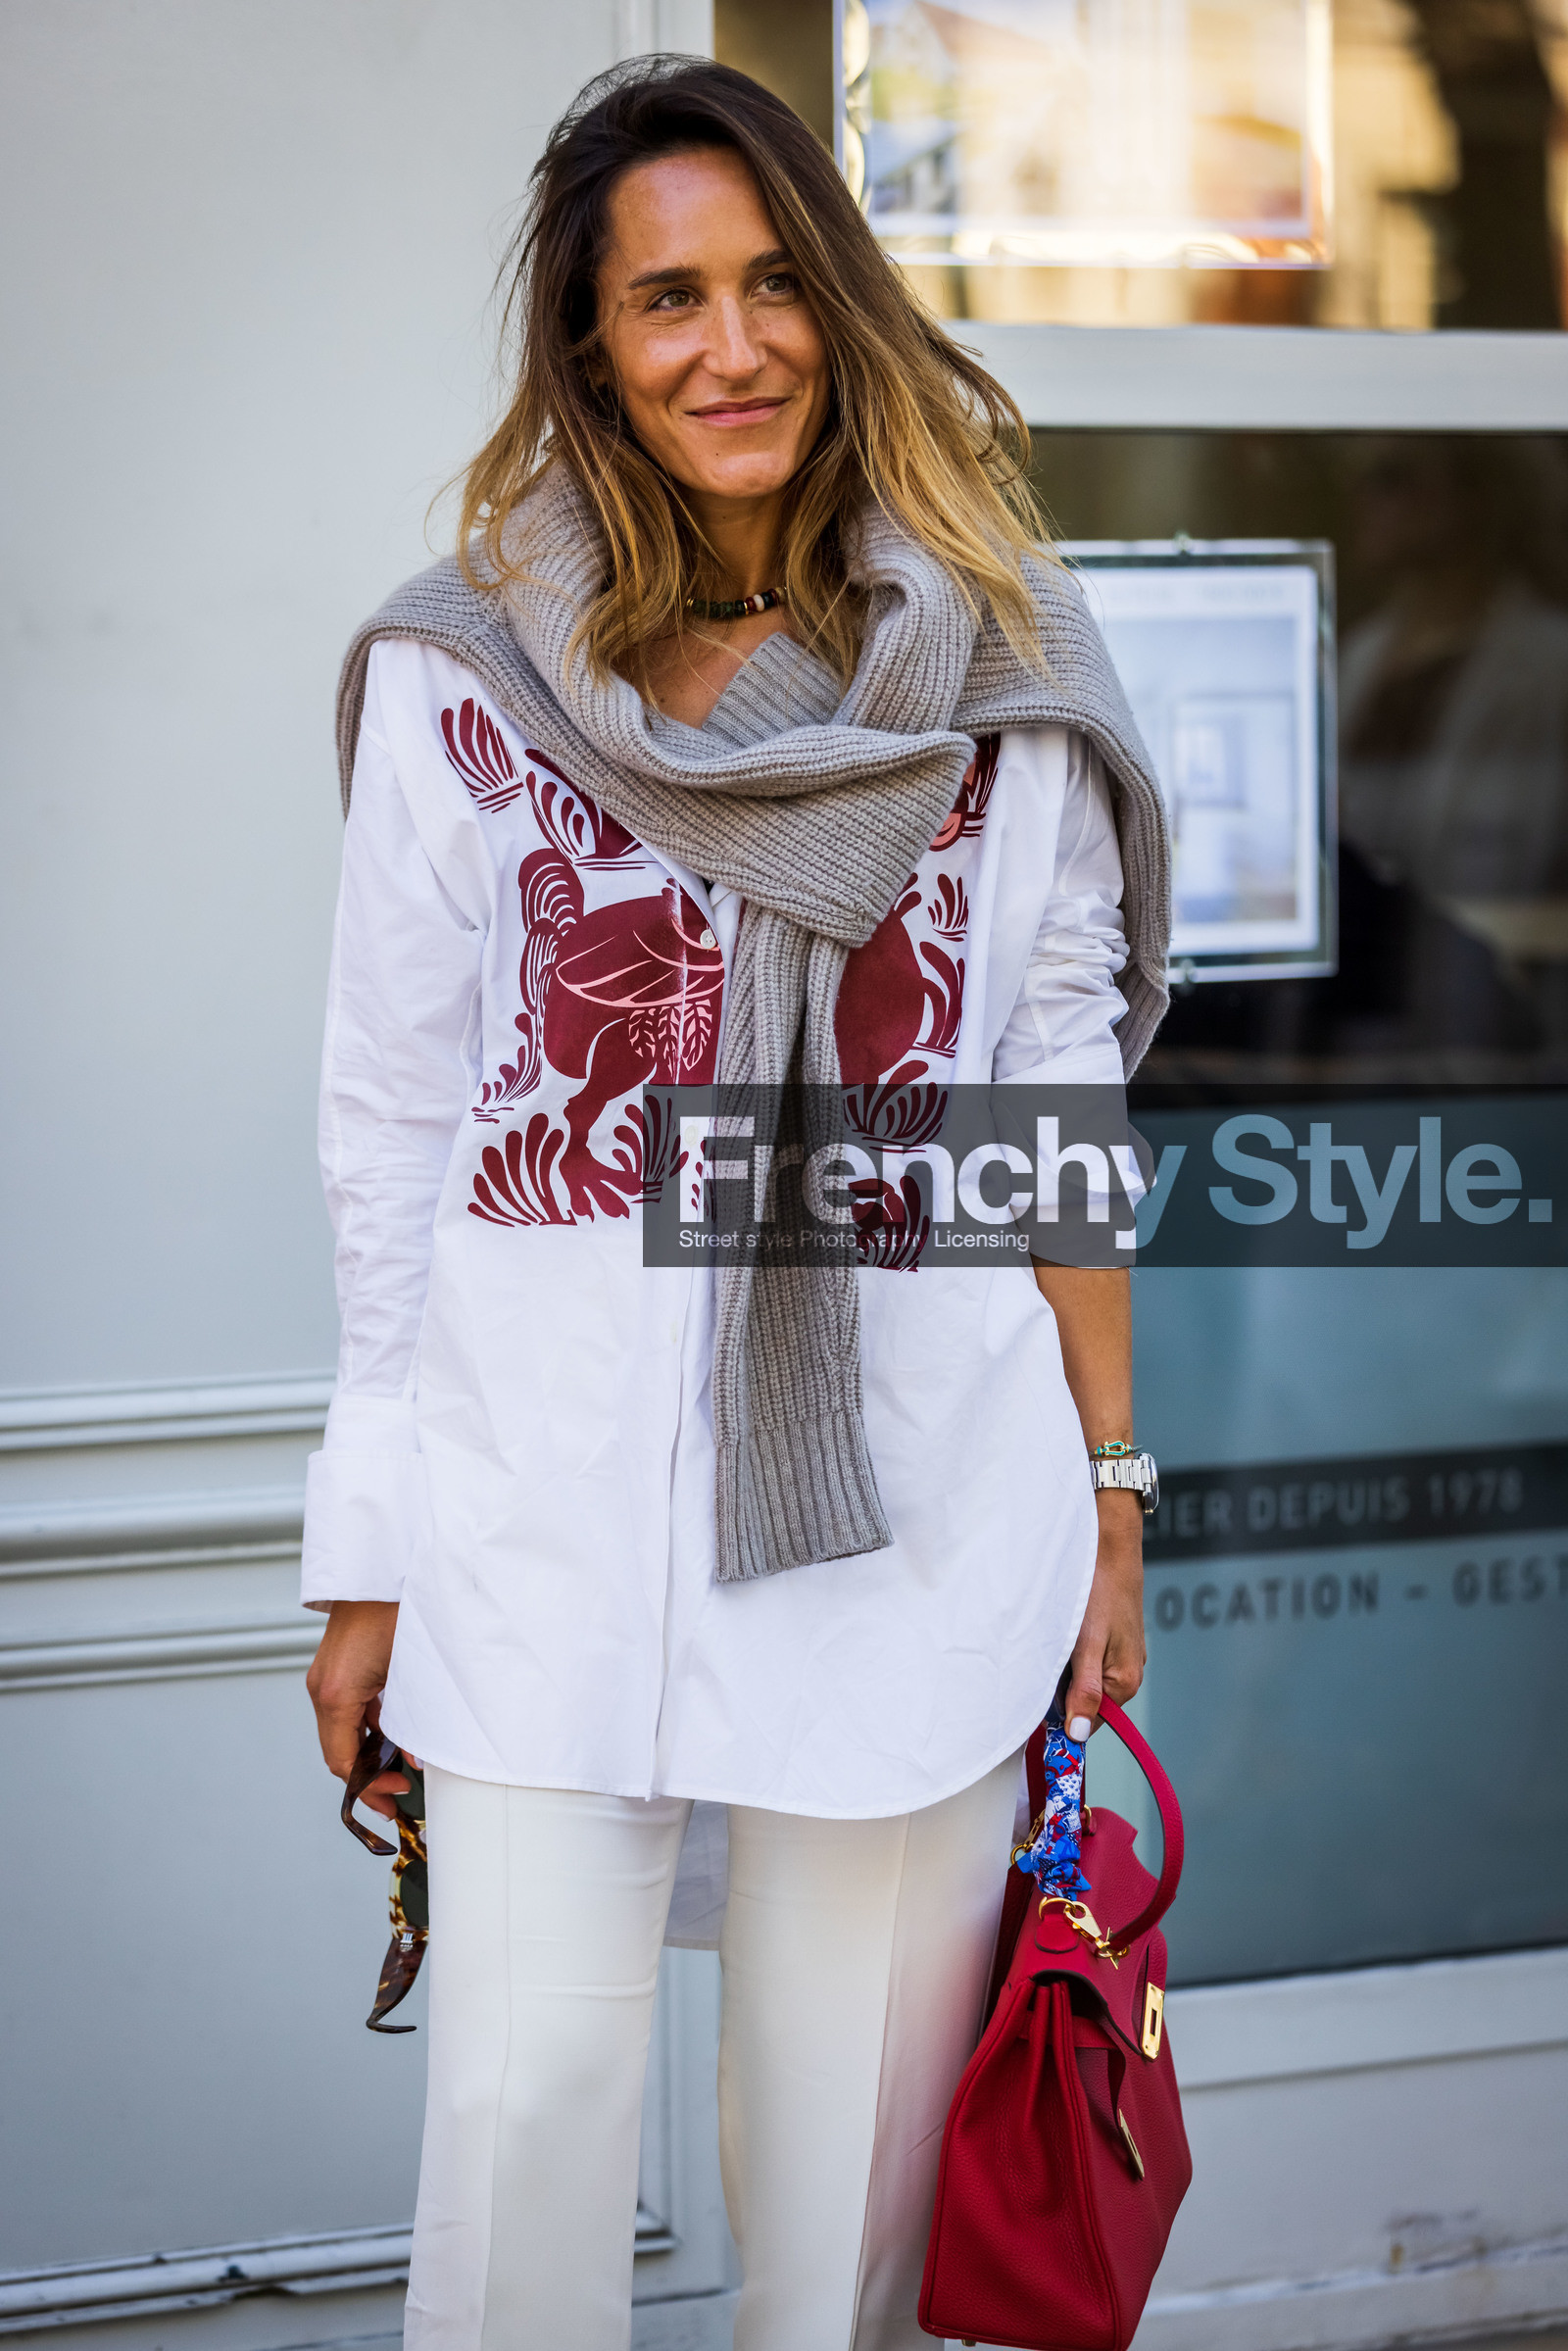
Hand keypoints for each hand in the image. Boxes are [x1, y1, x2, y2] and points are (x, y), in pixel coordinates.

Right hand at [305, 1600, 407, 1819]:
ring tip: (402, 1771)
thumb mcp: (410, 1673)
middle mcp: (323, 1688)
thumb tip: (418, 1756)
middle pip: (340, 1750)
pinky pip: (349, 1710)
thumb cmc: (401, 1611)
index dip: (369, 1788)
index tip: (396, 1801)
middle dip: (369, 1777)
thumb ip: (412, 1719)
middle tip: (399, 1798)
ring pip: (344, 1731)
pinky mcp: (339, 1667)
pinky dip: (370, 1729)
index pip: (342, 1761)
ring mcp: (327, 1677)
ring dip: (371, 1754)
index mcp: (335, 1693)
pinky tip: (397, 1737)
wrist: (387, 1565)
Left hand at [1063, 1492, 1144, 1738]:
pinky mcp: (1110, 1640)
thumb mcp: (1086, 1645)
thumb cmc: (1099, 1592)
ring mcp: (1119, 1657)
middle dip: (1058, 1689)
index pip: (1087, 1722)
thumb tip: (1079, 1735)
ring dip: (1061, 1668)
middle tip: (1042, 1659)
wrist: (1109, 1547)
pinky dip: (1068, 1652)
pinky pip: (1084, 1660)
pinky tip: (1062, 1631)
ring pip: (1079, 1679)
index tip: (1032, 1705)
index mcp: (1124, 1682)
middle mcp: (1125, 1674)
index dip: (1059, 1718)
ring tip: (1053, 1640)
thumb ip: (1084, 1690)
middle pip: (1082, 1702)